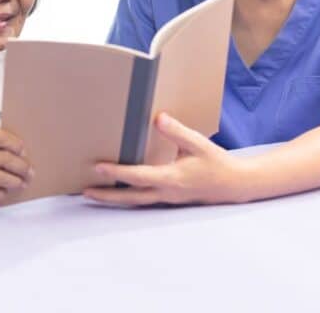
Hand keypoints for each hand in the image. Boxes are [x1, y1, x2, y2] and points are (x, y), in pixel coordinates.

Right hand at [0, 127, 31, 205]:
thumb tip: (12, 148)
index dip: (15, 143)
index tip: (22, 150)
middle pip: (4, 158)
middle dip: (22, 166)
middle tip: (29, 171)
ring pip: (1, 178)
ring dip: (16, 181)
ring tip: (22, 182)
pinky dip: (1, 193)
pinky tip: (4, 192)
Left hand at [83, 113, 246, 205]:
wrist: (234, 184)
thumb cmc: (217, 163)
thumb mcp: (198, 144)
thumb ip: (178, 132)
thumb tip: (158, 118)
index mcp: (171, 178)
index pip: (137, 176)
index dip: (116, 172)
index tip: (97, 167)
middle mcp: (166, 192)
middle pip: (130, 197)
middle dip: (107, 195)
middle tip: (85, 191)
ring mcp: (167, 199)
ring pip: (135, 201)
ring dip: (114, 198)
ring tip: (94, 192)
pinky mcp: (169, 199)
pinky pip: (144, 199)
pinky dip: (129, 196)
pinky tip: (120, 190)